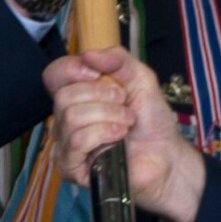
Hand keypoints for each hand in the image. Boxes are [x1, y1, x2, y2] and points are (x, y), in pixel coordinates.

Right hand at [46, 48, 206, 221]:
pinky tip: (119, 138)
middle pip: (63, 96)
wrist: (167, 154)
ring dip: (108, 116)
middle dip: (101, 96)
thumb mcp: (140, 78)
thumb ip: (118, 59)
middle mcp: (66, 118)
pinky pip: (76, 142)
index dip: (72, 69)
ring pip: (71, 118)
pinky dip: (103, 134)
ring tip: (127, 123)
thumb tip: (87, 54)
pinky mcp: (72, 167)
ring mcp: (66, 144)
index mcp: (77, 95)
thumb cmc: (152, 120)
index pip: (53, 75)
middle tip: (124, 104)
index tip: (98, 74)